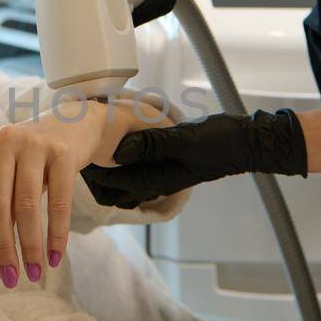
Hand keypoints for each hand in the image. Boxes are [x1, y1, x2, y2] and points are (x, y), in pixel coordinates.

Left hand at [0, 101, 102, 288]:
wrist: (75, 123)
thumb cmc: (32, 160)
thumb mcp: (7, 175)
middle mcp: (2, 144)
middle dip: (1, 248)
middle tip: (10, 279)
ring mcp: (32, 144)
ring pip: (25, 206)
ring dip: (29, 246)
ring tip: (35, 273)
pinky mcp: (63, 152)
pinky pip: (58, 201)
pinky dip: (57, 233)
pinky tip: (56, 256)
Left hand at [80, 110, 308, 207]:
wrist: (244, 142)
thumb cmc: (218, 143)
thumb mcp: (184, 140)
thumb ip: (151, 144)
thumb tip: (117, 150)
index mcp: (156, 181)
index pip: (111, 183)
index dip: (89, 170)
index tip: (75, 151)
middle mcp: (154, 181)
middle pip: (111, 186)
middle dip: (92, 170)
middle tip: (78, 145)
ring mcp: (158, 172)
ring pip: (120, 176)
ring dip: (104, 162)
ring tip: (92, 139)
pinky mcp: (163, 160)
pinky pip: (134, 164)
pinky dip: (120, 154)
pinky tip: (116, 134)